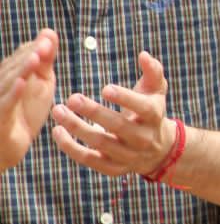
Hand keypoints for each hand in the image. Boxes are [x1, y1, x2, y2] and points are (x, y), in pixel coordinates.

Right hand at [0, 29, 57, 169]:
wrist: (9, 148)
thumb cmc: (24, 113)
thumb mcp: (40, 84)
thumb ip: (44, 60)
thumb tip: (49, 32)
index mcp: (9, 77)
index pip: (19, 59)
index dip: (33, 48)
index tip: (48, 39)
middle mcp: (0, 86)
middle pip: (12, 68)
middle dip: (29, 55)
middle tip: (44, 44)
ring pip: (7, 84)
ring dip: (21, 70)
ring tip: (35, 58)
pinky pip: (4, 105)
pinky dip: (13, 94)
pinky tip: (23, 84)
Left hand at [51, 51, 175, 177]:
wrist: (158, 149)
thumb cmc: (150, 111)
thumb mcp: (156, 91)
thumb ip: (153, 71)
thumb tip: (143, 55)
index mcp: (155, 116)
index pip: (143, 108)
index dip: (125, 99)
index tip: (104, 88)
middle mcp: (143, 138)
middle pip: (118, 126)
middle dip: (94, 112)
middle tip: (72, 98)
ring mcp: (128, 155)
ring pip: (100, 143)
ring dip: (76, 127)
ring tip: (58, 111)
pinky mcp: (113, 168)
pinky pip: (89, 160)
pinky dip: (71, 147)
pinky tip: (57, 131)